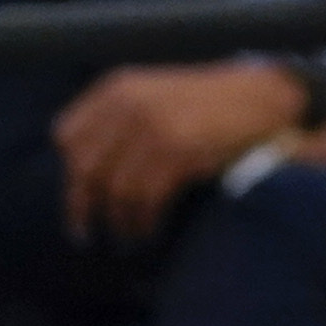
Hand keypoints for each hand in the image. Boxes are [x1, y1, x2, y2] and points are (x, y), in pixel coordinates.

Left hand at [51, 60, 310, 247]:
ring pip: (115, 190)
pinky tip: (150, 231)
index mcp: (116, 88)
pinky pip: (146, 199)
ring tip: (127, 237)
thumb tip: (81, 172)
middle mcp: (128, 104)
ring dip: (119, 221)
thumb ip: (117, 120)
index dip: (70, 171)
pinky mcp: (177, 150)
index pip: (66, 135)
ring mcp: (152, 126)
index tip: (80, 196)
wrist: (259, 99)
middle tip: (85, 234)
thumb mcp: (153, 94)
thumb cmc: (206, 104)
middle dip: (81, 207)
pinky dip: (145, 222)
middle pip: (84, 168)